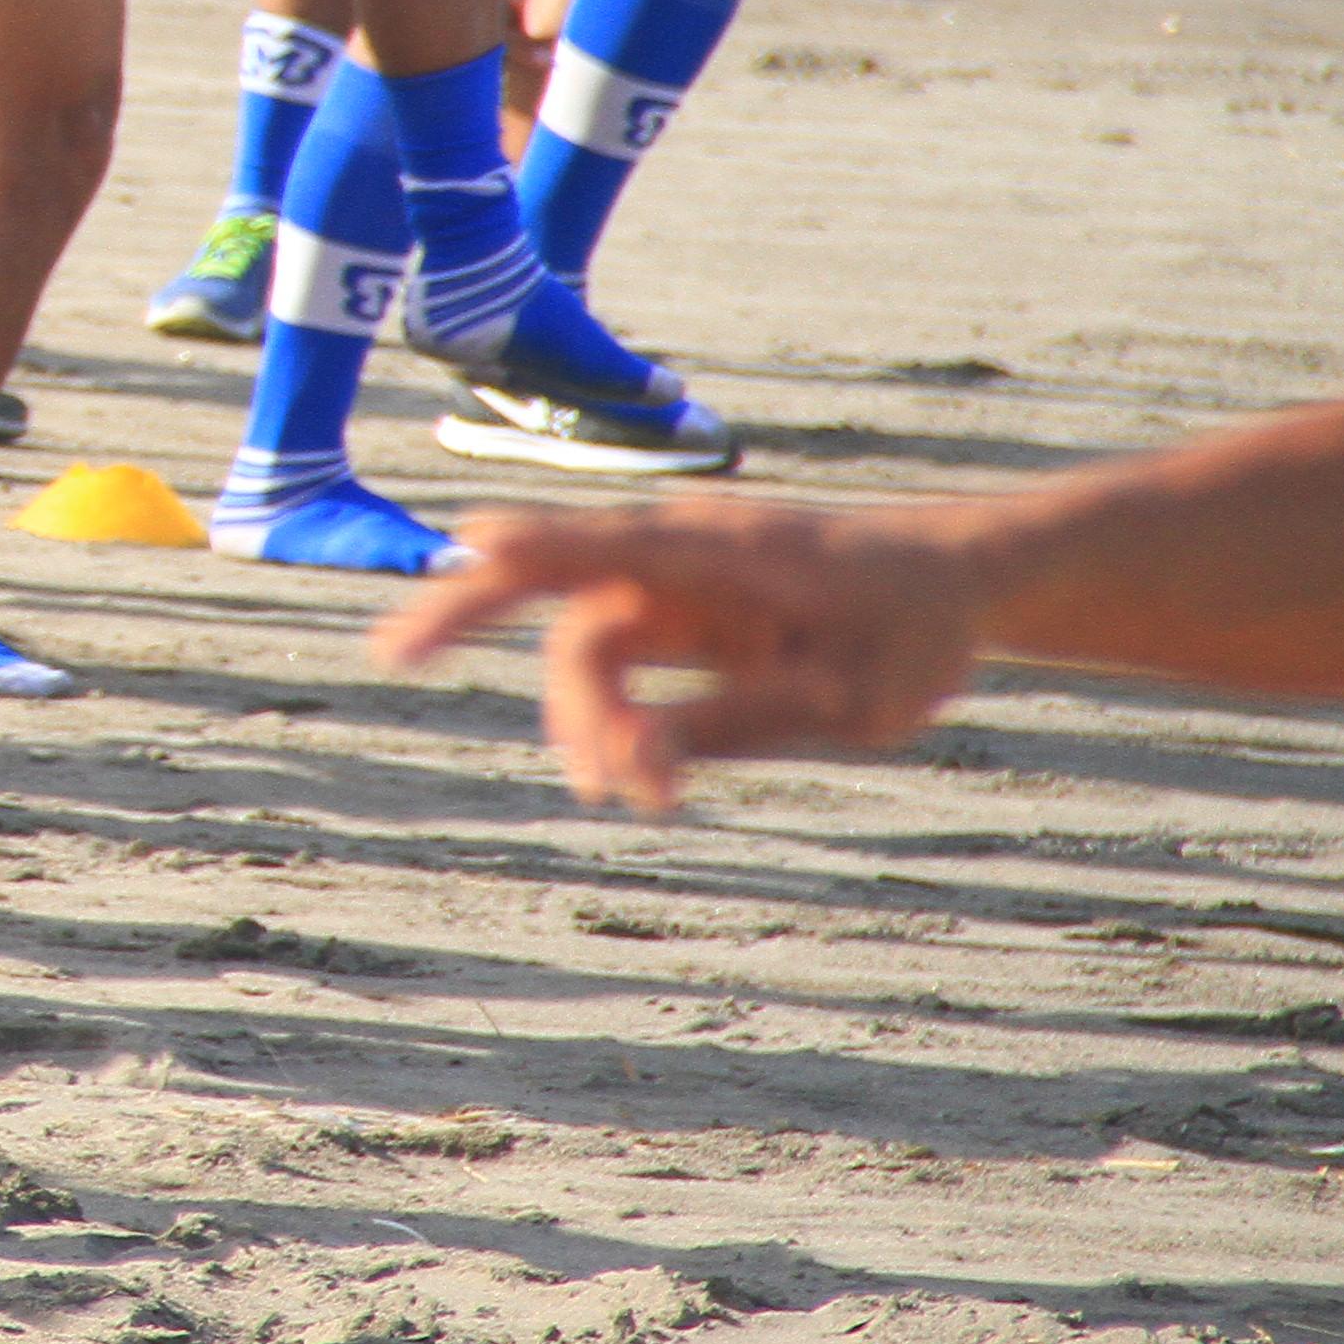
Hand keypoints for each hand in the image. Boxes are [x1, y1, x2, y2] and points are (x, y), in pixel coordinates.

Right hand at [368, 497, 983, 813]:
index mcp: (725, 555)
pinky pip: (614, 657)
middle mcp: (680, 553)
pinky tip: (638, 780)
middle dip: (467, 615)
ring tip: (634, 800)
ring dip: (587, 721)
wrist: (956, 583)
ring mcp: (673, 579)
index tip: (463, 545)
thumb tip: (629, 759)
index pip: (604, 542)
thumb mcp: (848, 703)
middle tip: (388, 655)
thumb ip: (735, 722)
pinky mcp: (678, 607)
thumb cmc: (912, 634)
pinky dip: (613, 717)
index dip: (531, 546)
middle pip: (556, 587)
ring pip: (584, 645)